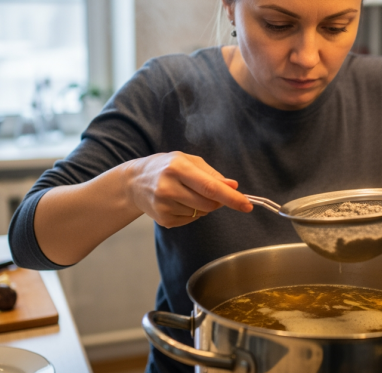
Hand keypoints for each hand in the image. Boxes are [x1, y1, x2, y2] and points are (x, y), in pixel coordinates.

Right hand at [124, 152, 252, 227]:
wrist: (134, 182)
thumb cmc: (166, 167)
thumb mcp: (188, 161)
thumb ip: (212, 174)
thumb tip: (233, 186)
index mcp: (178, 167)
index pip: (211, 187)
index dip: (231, 197)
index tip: (247, 205)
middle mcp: (168, 187)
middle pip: (208, 204)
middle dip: (218, 201)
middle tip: (211, 192)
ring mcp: (164, 205)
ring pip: (201, 213)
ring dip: (202, 206)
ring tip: (186, 193)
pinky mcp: (162, 219)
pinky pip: (190, 220)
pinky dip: (191, 213)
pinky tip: (178, 202)